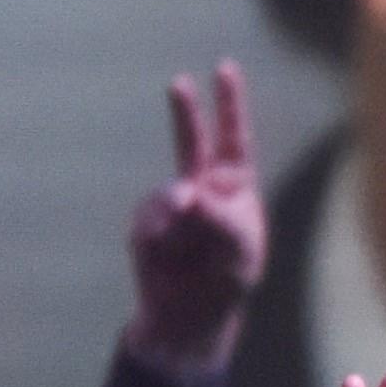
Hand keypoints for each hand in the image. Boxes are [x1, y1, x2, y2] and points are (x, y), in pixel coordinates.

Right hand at [123, 60, 269, 374]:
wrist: (186, 317)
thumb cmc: (226, 280)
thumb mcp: (240, 249)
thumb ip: (218, 216)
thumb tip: (182, 194)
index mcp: (234, 188)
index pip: (234, 139)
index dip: (230, 104)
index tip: (225, 69)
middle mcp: (202, 187)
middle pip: (191, 141)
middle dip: (186, 113)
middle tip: (180, 83)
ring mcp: (171, 204)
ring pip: (170, 196)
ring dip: (177, 220)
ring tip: (183, 245)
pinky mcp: (145, 223)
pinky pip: (149, 219)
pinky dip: (157, 233)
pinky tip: (161, 251)